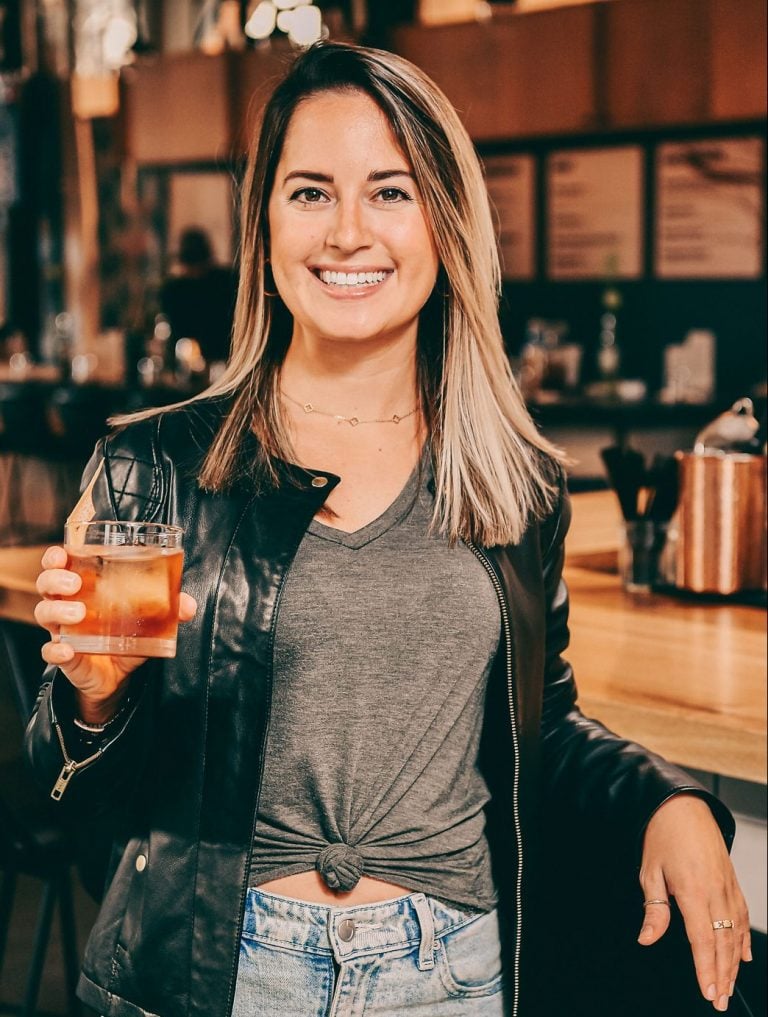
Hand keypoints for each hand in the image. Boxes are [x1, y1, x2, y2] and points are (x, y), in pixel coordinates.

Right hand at [35, 545, 196, 723]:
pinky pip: (50, 652)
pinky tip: (67, 650)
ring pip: (44, 614)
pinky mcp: (66, 657)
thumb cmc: (125, 637)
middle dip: (55, 579)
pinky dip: (56, 651)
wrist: (117, 678)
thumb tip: (188, 605)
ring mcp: (63, 632)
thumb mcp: (148, 621)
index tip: (63, 553)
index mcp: (84, 589)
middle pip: (46, 585)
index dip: (56, 557)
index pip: (60, 565)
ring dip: (57, 611)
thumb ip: (169, 610)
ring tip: (78, 614)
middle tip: (75, 583)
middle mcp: (67, 606)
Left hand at [638, 794, 750, 1012]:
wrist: (683, 806)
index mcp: (693, 890)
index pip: (702, 940)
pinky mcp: (732, 881)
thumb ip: (654, 910)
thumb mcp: (649, 872)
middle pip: (723, 943)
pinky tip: (744, 956)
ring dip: (734, 963)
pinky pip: (742, 915)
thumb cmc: (663, 835)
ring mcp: (727, 886)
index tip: (707, 991)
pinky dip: (744, 938)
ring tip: (729, 985)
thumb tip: (647, 939)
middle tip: (718, 999)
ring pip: (736, 933)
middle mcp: (715, 891)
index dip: (706, 969)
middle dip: (722, 975)